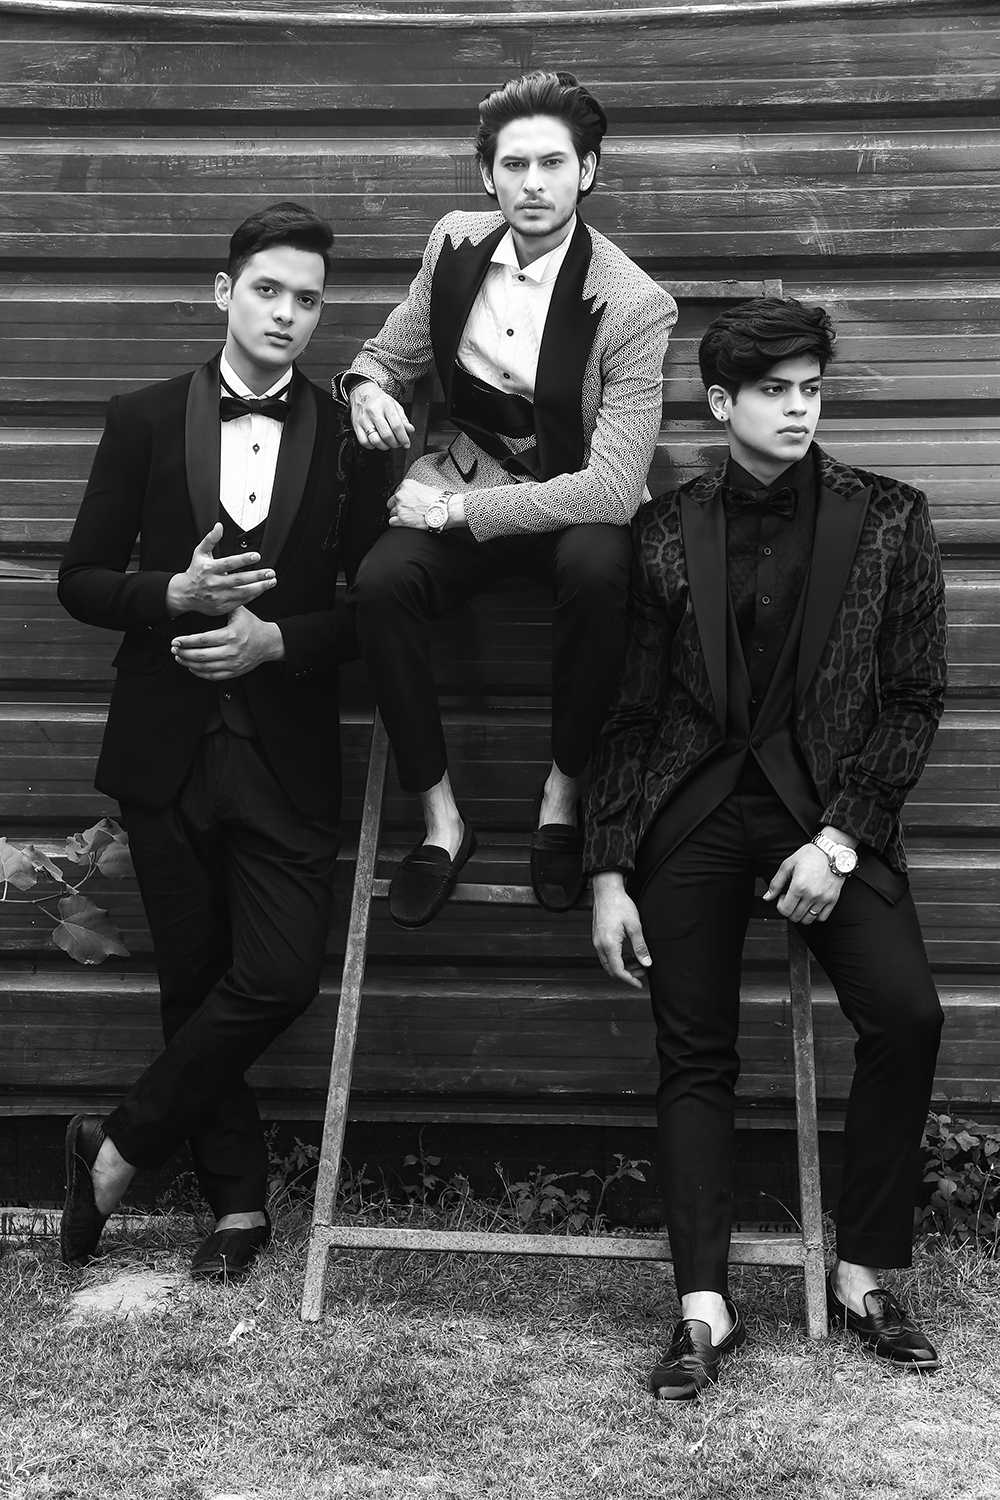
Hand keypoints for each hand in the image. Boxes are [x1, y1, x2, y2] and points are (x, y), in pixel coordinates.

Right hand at [166, 523, 275, 616]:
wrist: (185, 594)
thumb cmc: (195, 572)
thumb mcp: (200, 553)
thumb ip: (211, 539)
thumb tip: (219, 526)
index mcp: (209, 568)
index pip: (228, 563)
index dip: (243, 559)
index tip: (256, 556)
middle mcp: (214, 583)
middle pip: (238, 579)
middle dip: (257, 576)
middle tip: (270, 572)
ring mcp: (219, 596)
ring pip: (242, 592)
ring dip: (259, 587)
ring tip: (271, 581)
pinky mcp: (222, 606)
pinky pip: (241, 601)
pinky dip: (253, 596)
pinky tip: (261, 590)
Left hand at [170, 605, 284, 679]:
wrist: (269, 643)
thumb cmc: (253, 627)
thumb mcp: (240, 612)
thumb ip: (224, 604)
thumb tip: (211, 592)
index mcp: (230, 635)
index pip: (202, 640)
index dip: (186, 641)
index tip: (176, 641)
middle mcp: (231, 651)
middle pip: (200, 656)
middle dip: (183, 653)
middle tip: (174, 649)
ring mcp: (232, 664)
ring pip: (204, 667)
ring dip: (188, 663)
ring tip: (179, 657)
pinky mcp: (234, 672)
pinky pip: (213, 676)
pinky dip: (200, 673)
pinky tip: (192, 667)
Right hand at [350, 381, 413, 450]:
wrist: (362, 392)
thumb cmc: (379, 400)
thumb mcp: (395, 405)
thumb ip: (403, 419)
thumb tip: (410, 430)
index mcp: (386, 405)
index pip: (397, 425)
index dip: (403, 438)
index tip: (406, 444)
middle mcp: (374, 411)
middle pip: (386, 435)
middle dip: (395, 444)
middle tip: (397, 444)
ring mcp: (363, 419)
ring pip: (375, 440)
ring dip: (384, 446)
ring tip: (388, 444)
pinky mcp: (356, 425)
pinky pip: (364, 442)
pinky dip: (372, 446)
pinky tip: (376, 442)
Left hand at [388, 477, 463, 530]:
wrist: (446, 510)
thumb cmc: (440, 500)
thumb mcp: (428, 488)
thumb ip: (418, 490)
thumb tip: (419, 492)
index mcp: (407, 485)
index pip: (397, 492)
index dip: (403, 499)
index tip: (409, 503)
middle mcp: (401, 495)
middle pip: (392, 502)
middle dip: (399, 507)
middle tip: (409, 511)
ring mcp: (400, 508)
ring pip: (392, 513)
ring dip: (400, 516)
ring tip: (411, 518)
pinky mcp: (401, 520)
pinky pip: (392, 522)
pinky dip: (397, 524)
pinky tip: (406, 523)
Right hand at [591, 872, 651, 987]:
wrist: (607, 891)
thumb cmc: (620, 905)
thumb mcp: (635, 926)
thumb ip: (640, 947)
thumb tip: (646, 964)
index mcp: (609, 945)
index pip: (618, 971)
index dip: (629, 980)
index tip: (639, 984)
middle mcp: (600, 945)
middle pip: (611, 970)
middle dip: (627, 974)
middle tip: (643, 973)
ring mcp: (597, 941)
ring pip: (608, 963)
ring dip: (622, 966)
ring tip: (638, 963)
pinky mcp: (597, 937)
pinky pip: (606, 954)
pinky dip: (617, 959)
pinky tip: (628, 953)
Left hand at [763, 843, 844, 923]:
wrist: (832, 851)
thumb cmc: (811, 855)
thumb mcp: (788, 865)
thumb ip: (776, 883)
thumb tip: (767, 897)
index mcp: (799, 886)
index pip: (785, 910)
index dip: (780, 906)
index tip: (783, 897)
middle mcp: (812, 895)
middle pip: (795, 917)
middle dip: (789, 910)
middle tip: (791, 899)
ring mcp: (823, 899)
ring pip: (808, 919)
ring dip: (801, 914)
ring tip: (801, 902)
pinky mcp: (833, 899)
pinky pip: (822, 917)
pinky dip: (815, 915)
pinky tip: (812, 905)